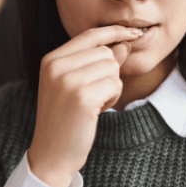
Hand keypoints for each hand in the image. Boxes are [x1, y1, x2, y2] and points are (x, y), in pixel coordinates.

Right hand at [28, 26, 141, 186]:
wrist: (51, 155)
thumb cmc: (66, 120)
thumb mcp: (77, 85)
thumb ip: (99, 63)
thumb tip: (125, 43)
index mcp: (51, 60)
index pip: (90, 35)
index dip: (115, 32)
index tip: (135, 32)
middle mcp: (56, 66)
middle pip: (106, 52)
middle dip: (109, 74)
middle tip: (93, 96)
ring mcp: (67, 81)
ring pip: (113, 68)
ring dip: (111, 87)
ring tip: (92, 104)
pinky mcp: (82, 97)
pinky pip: (115, 84)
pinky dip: (112, 99)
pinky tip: (96, 112)